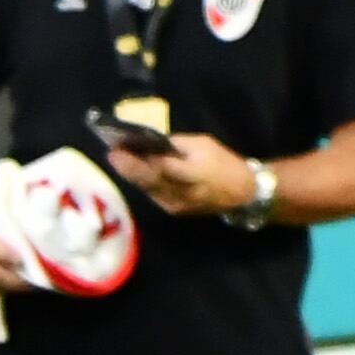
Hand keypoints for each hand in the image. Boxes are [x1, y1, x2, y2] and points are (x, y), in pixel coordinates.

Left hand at [108, 131, 258, 217]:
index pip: (160, 166)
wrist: (242, 194)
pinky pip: (154, 194)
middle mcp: (181, 193)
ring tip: (118, 159)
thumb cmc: (224, 162)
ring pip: (148, 189)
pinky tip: (134, 171)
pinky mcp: (174, 211)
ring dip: (132, 175)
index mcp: (192, 174)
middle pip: (149, 181)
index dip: (139, 157)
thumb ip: (178, 145)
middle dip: (128, 167)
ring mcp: (175, 205)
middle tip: (112, 154)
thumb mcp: (204, 144)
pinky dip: (143, 182)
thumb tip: (153, 143)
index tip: (122, 145)